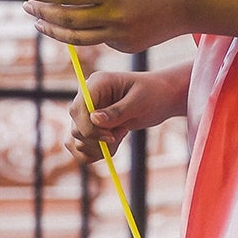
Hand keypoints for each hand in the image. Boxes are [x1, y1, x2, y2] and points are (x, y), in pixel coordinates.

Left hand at [25, 0, 197, 53]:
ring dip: (54, 31)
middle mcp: (114, 17)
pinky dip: (84, 33)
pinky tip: (77, 25)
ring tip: (39, 23)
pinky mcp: (125, 47)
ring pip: (77, 39)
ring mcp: (120, 35)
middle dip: (43, 14)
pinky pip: (98, 40)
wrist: (190, 5)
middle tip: (27, 7)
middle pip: (67, 21)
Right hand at [63, 65, 188, 162]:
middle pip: (76, 128)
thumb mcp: (140, 102)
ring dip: (97, 148)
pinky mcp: (91, 126)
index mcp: (96, 84)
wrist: (161, 98)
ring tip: (120, 136)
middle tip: (121, 135)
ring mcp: (87, 113)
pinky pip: (80, 147)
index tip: (111, 137)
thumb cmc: (154, 94)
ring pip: (76, 140)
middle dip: (97, 140)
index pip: (78, 110)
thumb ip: (117, 112)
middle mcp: (87, 97)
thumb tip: (94, 119)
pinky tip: (113, 145)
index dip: (90, 128)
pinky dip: (94, 153)